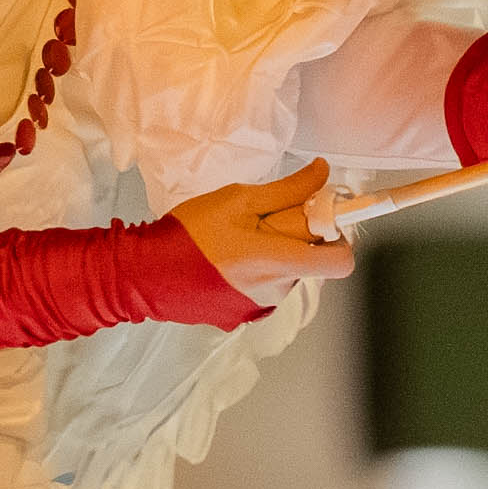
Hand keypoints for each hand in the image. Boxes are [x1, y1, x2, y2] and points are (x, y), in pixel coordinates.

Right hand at [166, 160, 353, 306]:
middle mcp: (276, 291)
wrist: (146, 274)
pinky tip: (227, 260)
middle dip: (295, 237)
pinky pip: (267, 286)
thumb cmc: (189, 233)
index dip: (339, 236)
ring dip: (274, 253)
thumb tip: (323, 174)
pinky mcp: (245, 315)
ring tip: (237, 240)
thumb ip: (288, 189)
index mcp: (277, 262)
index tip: (319, 217)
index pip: (340, 261)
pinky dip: (257, 271)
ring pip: (286, 272)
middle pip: (309, 260)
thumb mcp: (239, 199)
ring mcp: (261, 306)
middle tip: (262, 220)